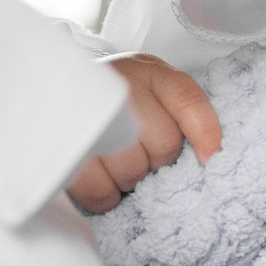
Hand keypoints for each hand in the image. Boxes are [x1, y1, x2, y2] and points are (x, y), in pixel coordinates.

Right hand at [65, 54, 222, 213]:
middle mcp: (117, 86)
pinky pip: (99, 189)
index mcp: (148, 71)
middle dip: (155, 159)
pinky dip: (105, 194)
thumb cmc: (117, 97)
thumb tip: (211, 156)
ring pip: (133, 170)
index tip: (210, 159)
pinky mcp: (64, 148)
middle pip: (163, 145)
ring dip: (129, 177)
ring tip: (115, 160)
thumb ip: (188, 113)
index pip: (187, 100)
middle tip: (137, 150)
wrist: (54, 90)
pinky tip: (100, 177)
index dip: (204, 133)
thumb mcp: (156, 89)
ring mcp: (87, 115)